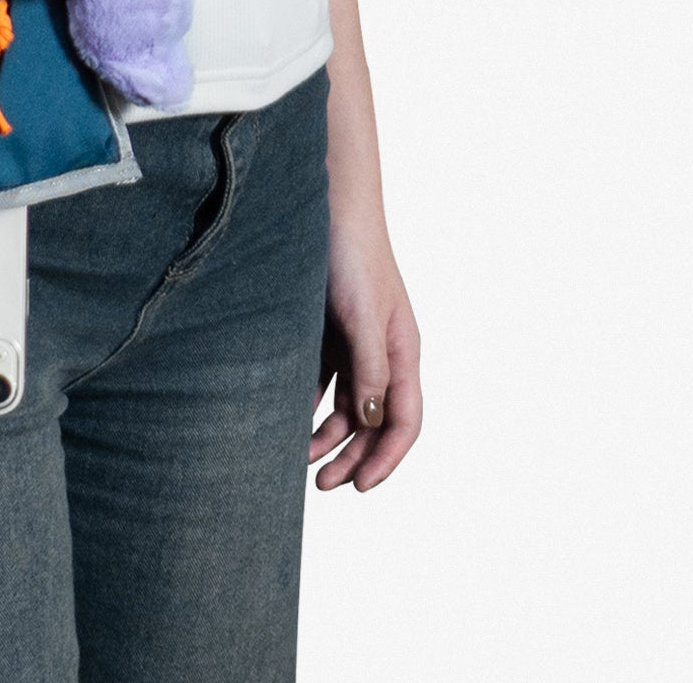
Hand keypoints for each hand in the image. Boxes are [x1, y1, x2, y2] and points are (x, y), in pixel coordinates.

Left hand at [310, 212, 421, 491]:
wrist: (327, 205)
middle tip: (323, 485)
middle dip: (354, 456)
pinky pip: (322, 379)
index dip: (385, 458)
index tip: (359, 487)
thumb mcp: (362, 317)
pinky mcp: (327, 330)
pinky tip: (288, 419)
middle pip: (374, 420)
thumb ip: (369, 371)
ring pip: (346, 404)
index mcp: (403, 352)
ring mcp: (355, 342)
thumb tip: (369, 423)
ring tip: (299, 458)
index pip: (404, 421)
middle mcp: (383, 352)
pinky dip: (309, 404)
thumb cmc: (351, 255)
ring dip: (328, 435)